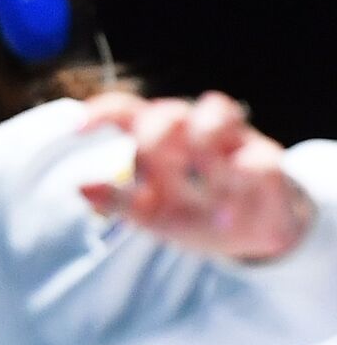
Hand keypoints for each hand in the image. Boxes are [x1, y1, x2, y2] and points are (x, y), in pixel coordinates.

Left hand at [78, 91, 314, 260]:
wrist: (251, 235)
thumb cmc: (194, 214)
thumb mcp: (152, 214)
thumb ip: (118, 201)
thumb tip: (78, 187)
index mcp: (159, 140)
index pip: (127, 111)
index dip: (102, 111)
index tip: (77, 126)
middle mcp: (193, 129)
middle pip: (169, 110)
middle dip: (155, 137)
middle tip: (156, 170)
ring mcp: (232, 140)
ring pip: (217, 110)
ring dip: (202, 144)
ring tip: (201, 186)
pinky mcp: (268, 160)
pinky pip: (256, 158)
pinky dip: (239, 179)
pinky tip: (225, 210)